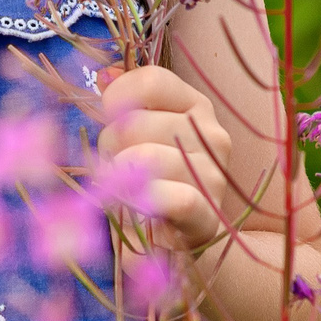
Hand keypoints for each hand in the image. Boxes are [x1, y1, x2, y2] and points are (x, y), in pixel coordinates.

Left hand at [96, 65, 235, 252]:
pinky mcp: (209, 216)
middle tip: (113, 166)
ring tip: (120, 188)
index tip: (107, 119)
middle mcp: (212, 134)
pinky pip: (175, 198)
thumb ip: (124, 104)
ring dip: (118, 177)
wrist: (178, 246)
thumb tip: (105, 74)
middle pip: (135, 122)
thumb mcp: (138, 137)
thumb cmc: (152, 183)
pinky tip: (136, 203)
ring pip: (146, 158)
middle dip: (109, 145)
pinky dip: (146, 199)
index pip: (151, 80)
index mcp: (195, 106)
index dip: (116, 97)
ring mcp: (214, 175)